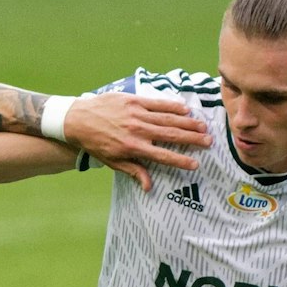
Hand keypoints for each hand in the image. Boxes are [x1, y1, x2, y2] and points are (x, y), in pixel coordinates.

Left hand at [64, 92, 210, 192]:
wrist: (78, 120)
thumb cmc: (95, 143)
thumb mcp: (112, 161)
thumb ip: (133, 171)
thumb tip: (149, 186)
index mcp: (133, 148)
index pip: (163, 156)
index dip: (181, 161)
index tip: (196, 164)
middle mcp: (138, 130)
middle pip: (171, 135)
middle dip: (192, 139)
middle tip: (208, 142)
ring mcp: (137, 114)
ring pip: (168, 119)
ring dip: (187, 123)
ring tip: (203, 126)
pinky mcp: (134, 100)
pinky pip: (158, 103)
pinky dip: (172, 106)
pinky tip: (185, 110)